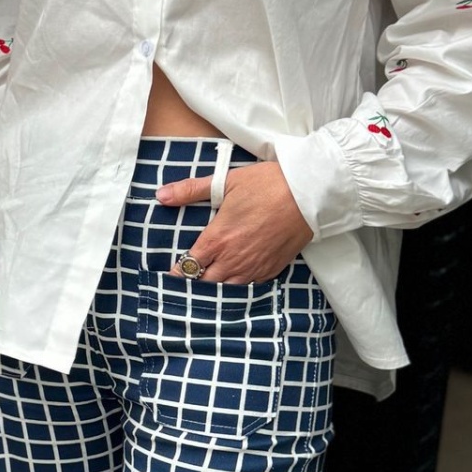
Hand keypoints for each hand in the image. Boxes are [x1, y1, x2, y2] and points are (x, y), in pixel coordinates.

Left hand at [156, 161, 312, 283]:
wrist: (309, 193)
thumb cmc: (267, 184)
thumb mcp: (226, 181)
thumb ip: (191, 190)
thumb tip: (161, 195)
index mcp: (218, 239)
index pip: (188, 266)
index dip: (176, 273)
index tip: (169, 276)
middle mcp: (234, 259)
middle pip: (205, 285)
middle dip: (193, 285)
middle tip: (185, 283)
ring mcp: (254, 267)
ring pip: (227, 290)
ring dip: (215, 289)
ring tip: (206, 286)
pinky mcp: (272, 269)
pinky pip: (250, 288)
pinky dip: (238, 287)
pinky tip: (233, 282)